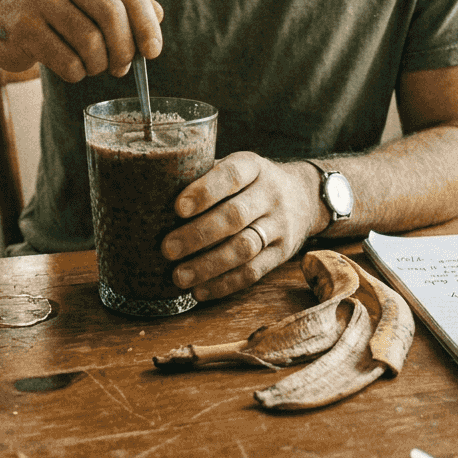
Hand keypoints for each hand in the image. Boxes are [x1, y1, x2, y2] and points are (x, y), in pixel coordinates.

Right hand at [0, 0, 163, 80]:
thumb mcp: (90, 3)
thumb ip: (124, 5)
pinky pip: (67, 61)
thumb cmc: (56, 17)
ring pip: (90, 42)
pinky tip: (71, 69)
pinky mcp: (23, 27)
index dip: (146, 22)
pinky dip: (76, 74)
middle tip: (122, 67)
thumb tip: (159, 14)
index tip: (154, 51)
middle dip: (124, 49)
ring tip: (93, 67)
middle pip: (111, 14)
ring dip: (99, 65)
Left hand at [161, 152, 321, 300]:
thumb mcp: (236, 167)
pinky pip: (254, 272)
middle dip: (198, 235)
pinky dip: (225, 284)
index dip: (204, 191)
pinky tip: (200, 290)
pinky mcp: (282, 254)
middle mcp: (270, 194)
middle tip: (166, 249)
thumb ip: (204, 177)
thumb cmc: (250, 183)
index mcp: (253, 166)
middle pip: (235, 216)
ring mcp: (280, 225)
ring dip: (209, 265)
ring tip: (178, 276)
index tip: (178, 207)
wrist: (306, 197)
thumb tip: (151, 196)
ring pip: (244, 248)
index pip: (231, 175)